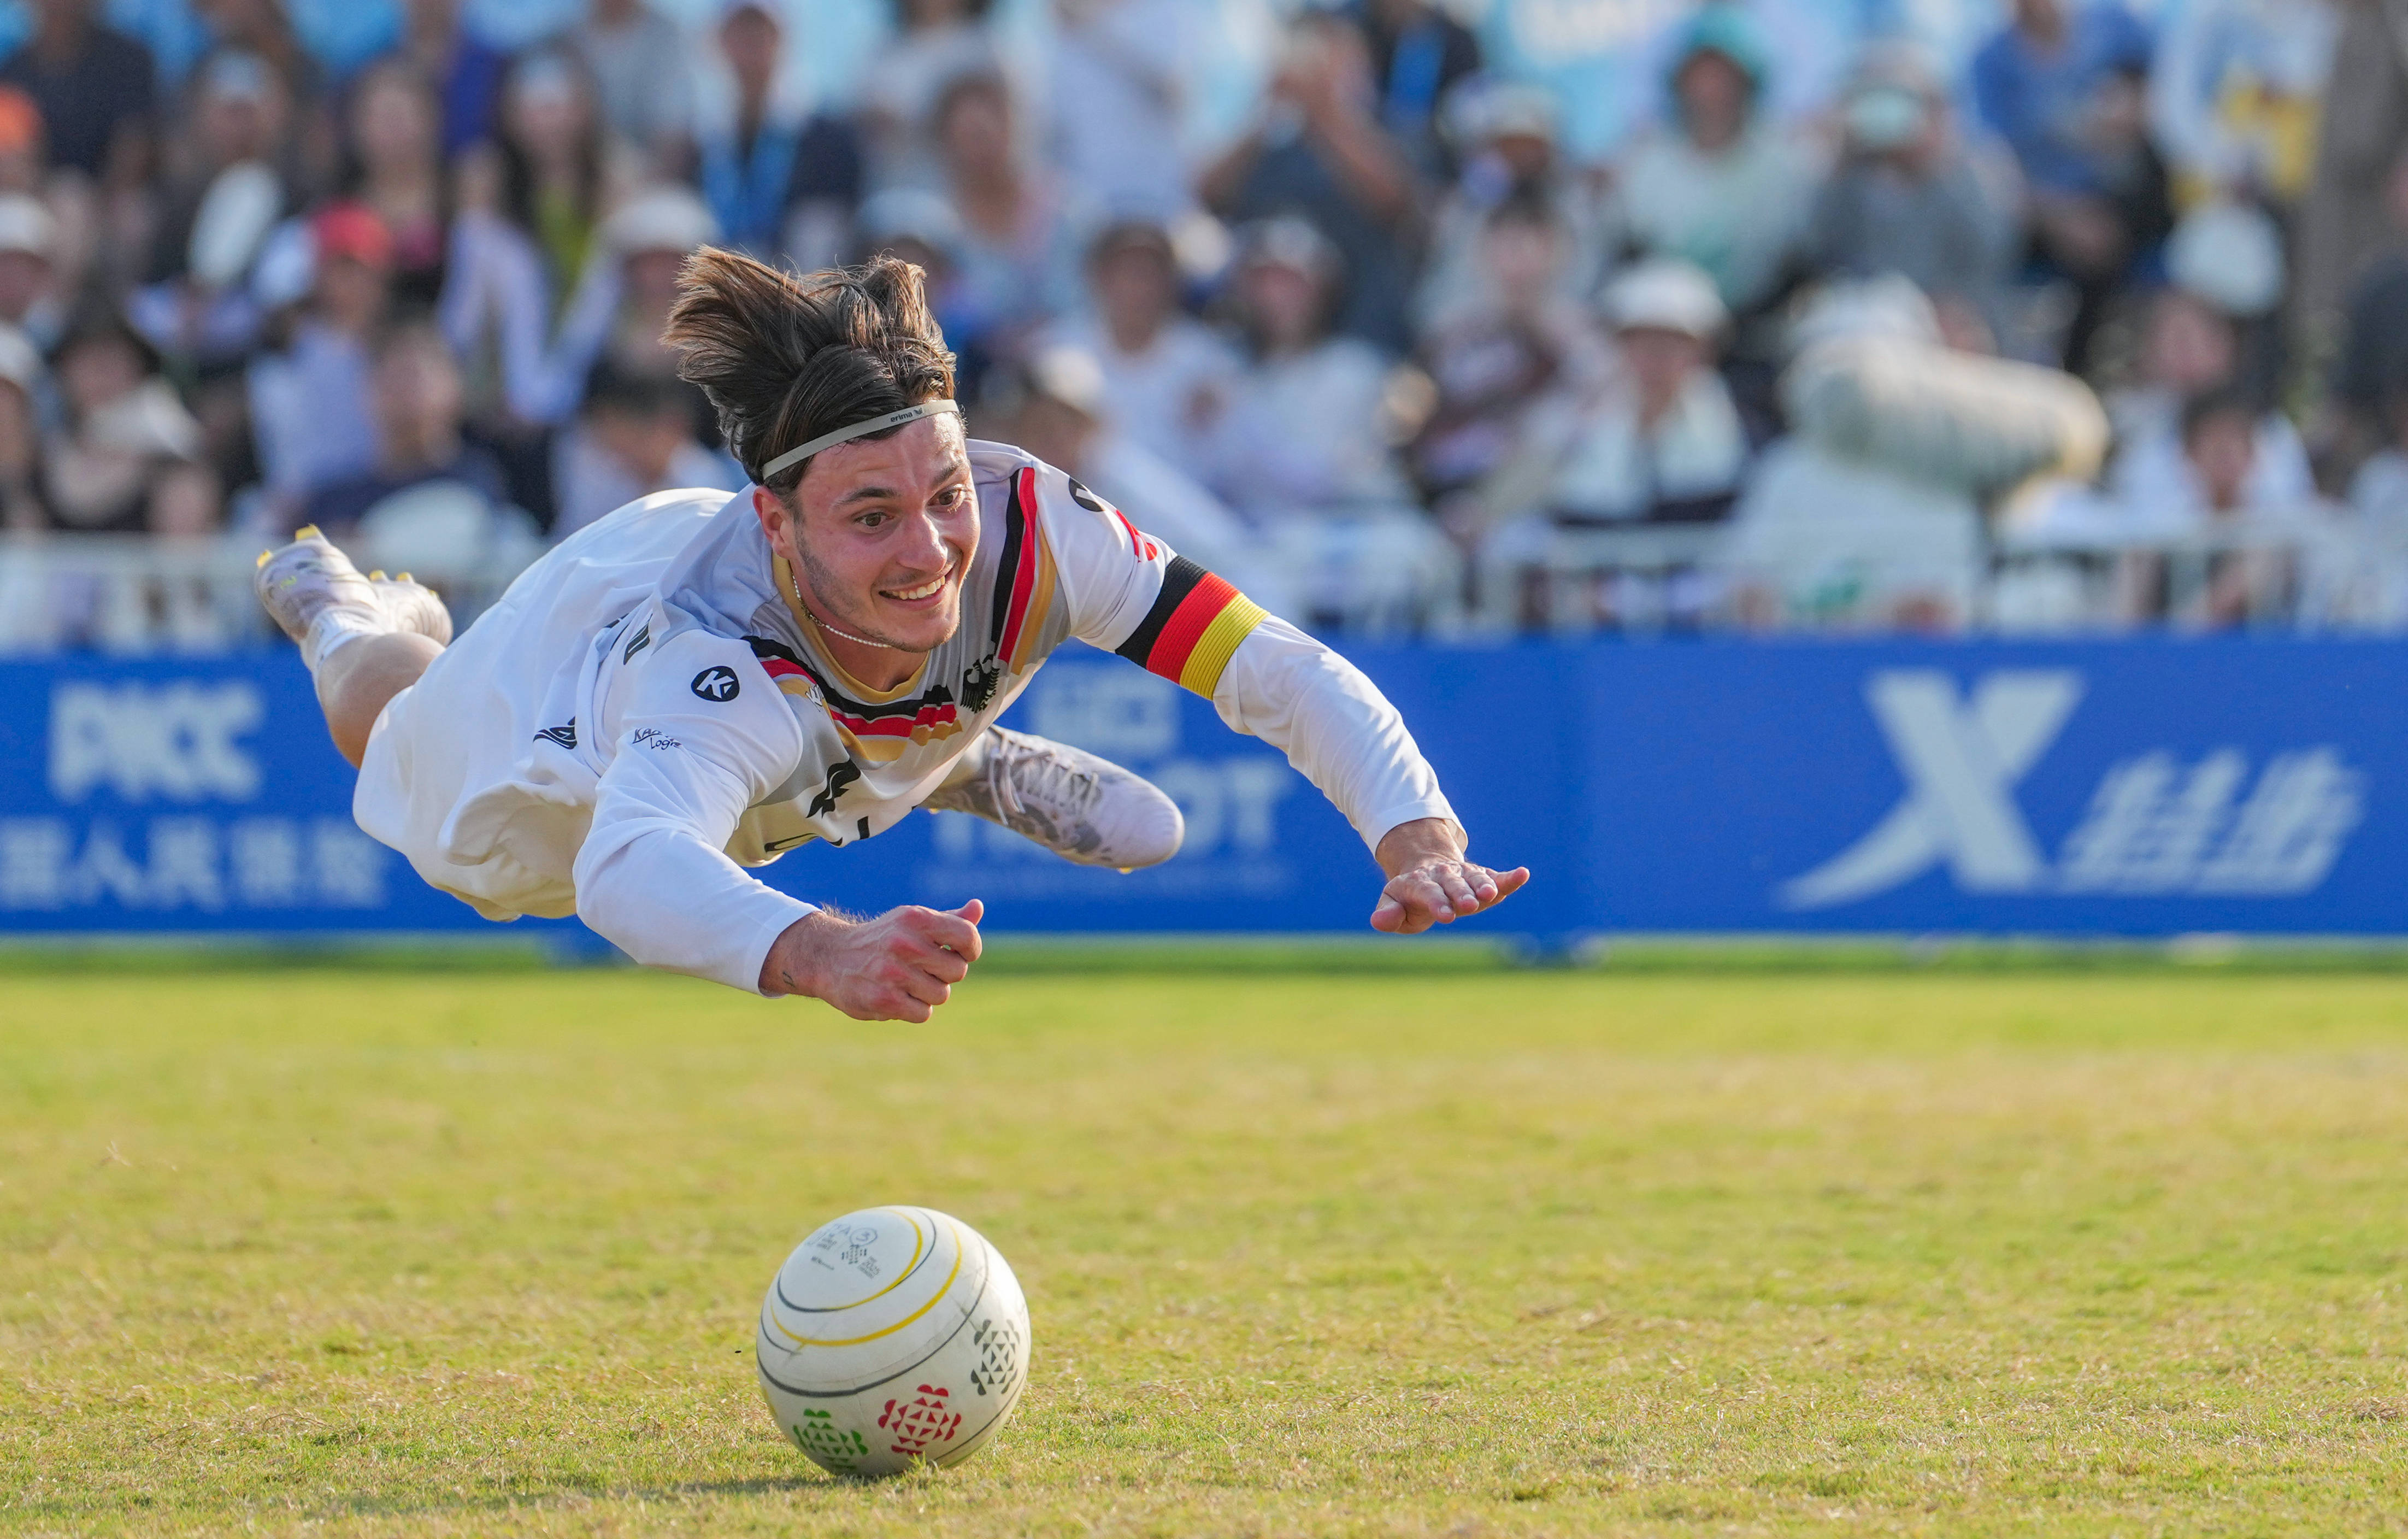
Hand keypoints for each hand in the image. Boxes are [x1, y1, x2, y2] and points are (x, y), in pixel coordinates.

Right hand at [761, 900, 984, 1020]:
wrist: (831, 957)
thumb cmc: (883, 939)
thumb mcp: (912, 922)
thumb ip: (949, 920)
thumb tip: (977, 907)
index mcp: (916, 919)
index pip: (967, 936)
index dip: (970, 949)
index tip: (959, 953)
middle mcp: (905, 943)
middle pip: (957, 971)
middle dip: (944, 974)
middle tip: (921, 969)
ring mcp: (893, 973)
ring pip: (941, 995)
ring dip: (927, 993)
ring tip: (904, 982)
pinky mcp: (883, 1001)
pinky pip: (922, 1014)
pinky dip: (913, 1010)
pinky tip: (895, 996)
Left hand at [1369, 818, 1527, 933]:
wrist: (1426, 871)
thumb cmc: (1409, 897)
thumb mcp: (1392, 903)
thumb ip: (1387, 914)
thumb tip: (1378, 922)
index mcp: (1419, 884)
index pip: (1429, 894)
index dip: (1437, 903)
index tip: (1446, 916)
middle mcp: (1444, 876)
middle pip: (1454, 885)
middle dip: (1462, 895)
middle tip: (1470, 905)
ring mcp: (1464, 875)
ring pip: (1476, 880)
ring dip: (1485, 886)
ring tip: (1493, 894)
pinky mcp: (1481, 877)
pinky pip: (1496, 877)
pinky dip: (1509, 878)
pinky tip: (1522, 874)